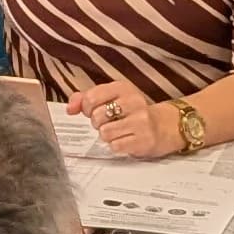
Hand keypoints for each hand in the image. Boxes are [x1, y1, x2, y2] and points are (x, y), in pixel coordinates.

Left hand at [67, 81, 182, 159]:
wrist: (164, 125)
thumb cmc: (132, 111)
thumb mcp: (111, 97)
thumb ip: (86, 99)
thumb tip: (69, 108)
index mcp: (123, 87)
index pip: (91, 97)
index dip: (86, 108)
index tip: (93, 111)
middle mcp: (133, 101)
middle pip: (96, 117)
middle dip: (98, 123)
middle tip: (108, 122)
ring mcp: (140, 121)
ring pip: (104, 133)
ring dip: (107, 136)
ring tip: (118, 131)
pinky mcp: (144, 140)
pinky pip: (115, 146)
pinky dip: (117, 146)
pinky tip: (126, 139)